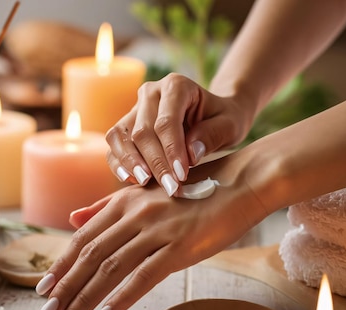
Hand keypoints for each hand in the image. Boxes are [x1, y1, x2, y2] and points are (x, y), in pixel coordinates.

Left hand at [35, 155, 265, 309]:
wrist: (239, 183)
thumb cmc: (196, 191)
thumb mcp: (148, 193)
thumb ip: (110, 207)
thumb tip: (74, 219)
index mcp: (125, 201)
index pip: (84, 237)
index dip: (61, 263)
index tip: (45, 286)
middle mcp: (136, 213)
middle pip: (91, 255)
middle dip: (66, 287)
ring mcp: (158, 229)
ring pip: (111, 267)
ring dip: (86, 298)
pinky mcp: (180, 245)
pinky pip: (145, 275)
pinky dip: (123, 297)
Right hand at [106, 73, 251, 196]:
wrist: (212, 116)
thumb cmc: (222, 119)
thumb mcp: (231, 124)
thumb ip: (213, 135)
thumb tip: (191, 153)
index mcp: (176, 85)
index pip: (166, 121)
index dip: (171, 150)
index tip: (181, 174)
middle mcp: (150, 93)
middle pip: (143, 131)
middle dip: (155, 163)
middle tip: (170, 187)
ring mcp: (135, 109)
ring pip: (121, 137)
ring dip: (132, 163)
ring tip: (146, 183)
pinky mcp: (126, 126)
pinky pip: (114, 145)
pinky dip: (118, 163)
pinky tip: (131, 180)